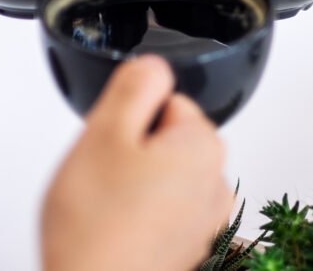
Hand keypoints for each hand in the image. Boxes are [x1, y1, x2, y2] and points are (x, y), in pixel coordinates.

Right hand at [42, 56, 232, 270]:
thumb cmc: (96, 227)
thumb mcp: (104, 132)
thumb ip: (135, 85)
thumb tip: (155, 63)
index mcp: (204, 146)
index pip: (168, 101)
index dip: (131, 119)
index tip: (114, 146)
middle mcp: (216, 184)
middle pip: (168, 138)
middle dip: (135, 151)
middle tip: (106, 178)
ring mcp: (205, 222)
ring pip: (164, 176)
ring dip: (137, 184)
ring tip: (108, 209)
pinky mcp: (188, 249)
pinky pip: (164, 212)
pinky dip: (141, 217)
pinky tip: (117, 231)